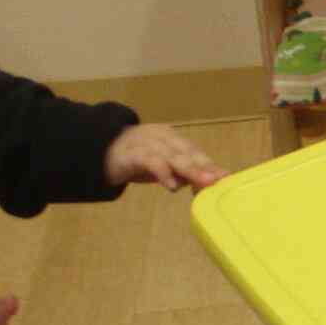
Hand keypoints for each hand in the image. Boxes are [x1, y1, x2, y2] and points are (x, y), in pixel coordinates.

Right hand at [104, 123, 226, 191]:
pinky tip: (172, 186)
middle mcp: (162, 138)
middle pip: (187, 153)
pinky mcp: (131, 154)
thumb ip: (183, 173)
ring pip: (172, 156)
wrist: (99, 150)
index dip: (210, 165)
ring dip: (190, 170)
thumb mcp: (163, 166)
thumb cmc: (137, 159)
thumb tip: (205, 185)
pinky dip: (162, 173)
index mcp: (172, 139)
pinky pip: (150, 162)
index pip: (195, 152)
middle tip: (220, 179)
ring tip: (204, 183)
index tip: (226, 177)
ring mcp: (146, 143)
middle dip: (205, 167)